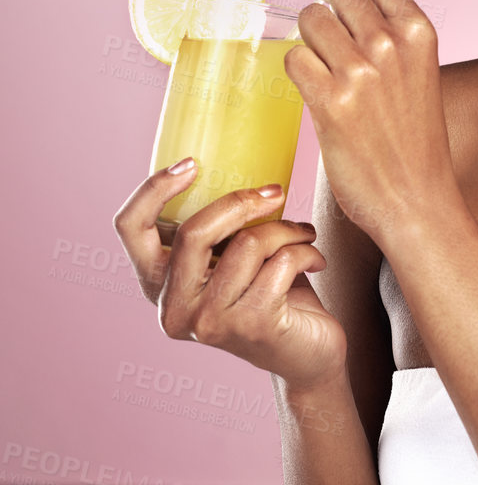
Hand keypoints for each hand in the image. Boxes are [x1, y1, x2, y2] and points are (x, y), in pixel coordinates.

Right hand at [112, 165, 346, 391]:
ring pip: (248, 244)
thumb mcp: (230, 255)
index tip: (192, 162)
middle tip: (276, 191)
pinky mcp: (251, 327)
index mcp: (158, 283)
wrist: (306, 354)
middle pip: (194, 231)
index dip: (152, 189)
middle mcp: (173, 308)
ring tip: (302, 234)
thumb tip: (235, 157)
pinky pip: (281, 263)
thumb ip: (218, 225)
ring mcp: (209, 323)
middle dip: (242, 201)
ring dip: (287, 229)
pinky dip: (306, 250)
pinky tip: (315, 258)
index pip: (130, 229)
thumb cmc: (268, 290)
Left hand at [287, 0, 458, 242]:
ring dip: (306, 33)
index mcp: (419, 32)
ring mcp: (359, 72)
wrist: (416, 198)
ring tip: (315, 52)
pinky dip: (296, 66)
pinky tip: (308, 81)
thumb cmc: (416, 140)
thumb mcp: (420, 72)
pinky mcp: (330, 102)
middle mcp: (391, 44)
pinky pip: (294, 59)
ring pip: (310, 20)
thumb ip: (392, 35)